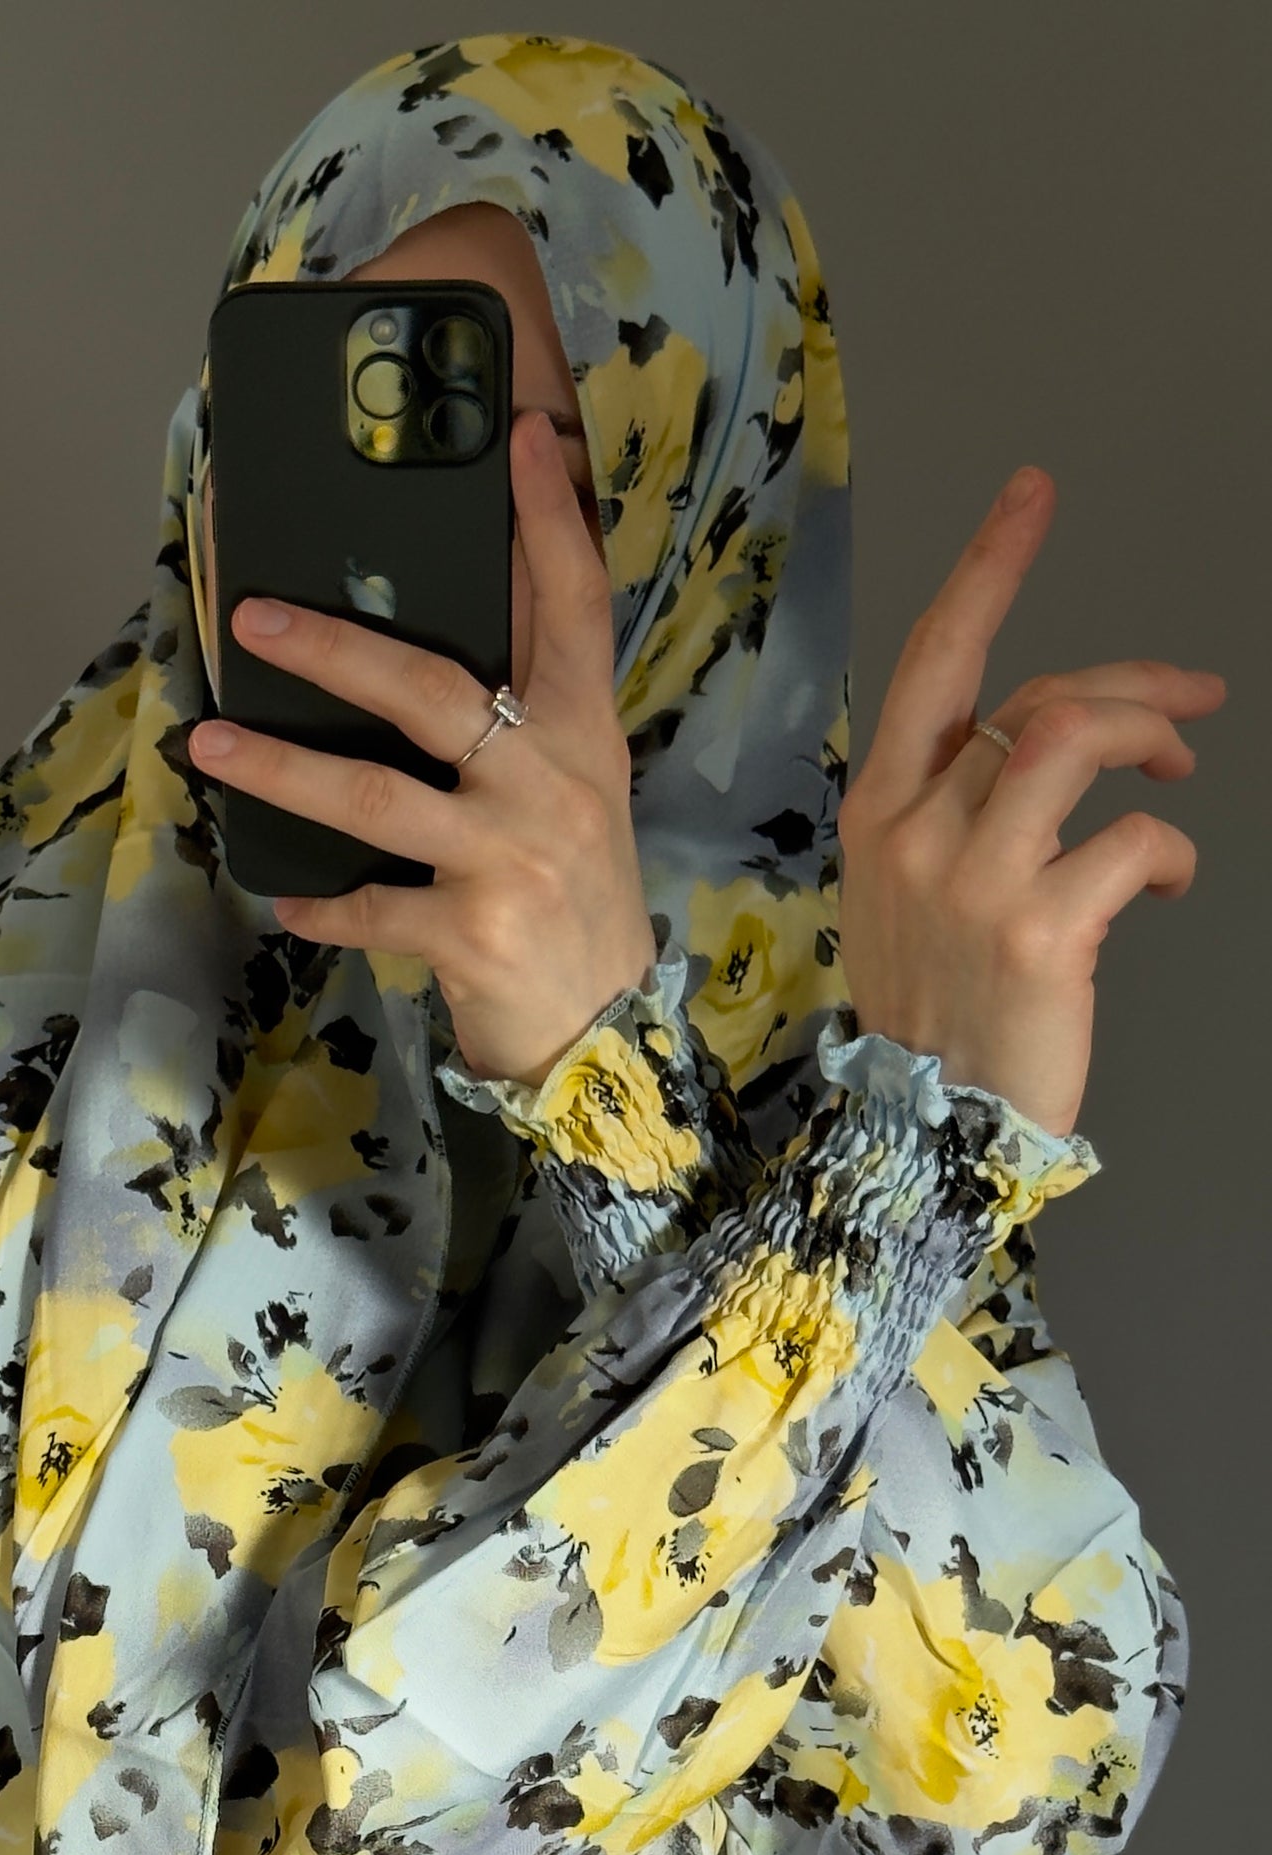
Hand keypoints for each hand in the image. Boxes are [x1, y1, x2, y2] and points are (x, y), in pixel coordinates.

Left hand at [187, 409, 655, 1085]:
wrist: (604, 1038)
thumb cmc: (571, 903)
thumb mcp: (571, 794)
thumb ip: (522, 719)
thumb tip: (428, 641)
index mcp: (581, 732)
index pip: (576, 604)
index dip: (548, 520)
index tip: (521, 437)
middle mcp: (552, 781)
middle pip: (434, 688)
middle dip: (335, 648)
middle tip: (251, 615)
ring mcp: (512, 857)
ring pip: (376, 797)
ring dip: (283, 770)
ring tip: (212, 747)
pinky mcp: (473, 932)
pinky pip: (371, 906)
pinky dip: (322, 905)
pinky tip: (286, 900)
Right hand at [840, 467, 1224, 1136]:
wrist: (922, 1137)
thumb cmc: (934, 1017)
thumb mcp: (915, 895)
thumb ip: (962, 810)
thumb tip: (1061, 746)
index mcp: (881, 811)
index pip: (936, 661)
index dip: (989, 568)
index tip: (1033, 494)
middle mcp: (917, 831)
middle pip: (1040, 697)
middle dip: (1135, 686)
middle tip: (1195, 708)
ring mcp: (973, 881)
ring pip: (1078, 739)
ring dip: (1152, 742)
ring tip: (1180, 780)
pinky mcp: (1036, 932)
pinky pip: (1131, 842)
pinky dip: (1170, 852)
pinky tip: (1168, 886)